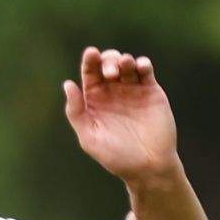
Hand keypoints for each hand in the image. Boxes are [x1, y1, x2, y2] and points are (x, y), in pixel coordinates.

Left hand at [63, 46, 180, 185]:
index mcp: (95, 100)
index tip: (91, 53)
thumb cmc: (115, 156)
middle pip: (108, 64)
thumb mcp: (90, 138)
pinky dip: (143, 64)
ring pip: (127, 63)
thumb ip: (76, 112)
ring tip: (124, 66)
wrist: (148, 166)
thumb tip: (67, 84)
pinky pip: (146, 71)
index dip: (90, 61)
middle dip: (108, 60)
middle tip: (110, 74)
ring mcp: (132, 90)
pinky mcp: (151, 91)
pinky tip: (140, 66)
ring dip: (124, 60)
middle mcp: (113, 92)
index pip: (90, 74)